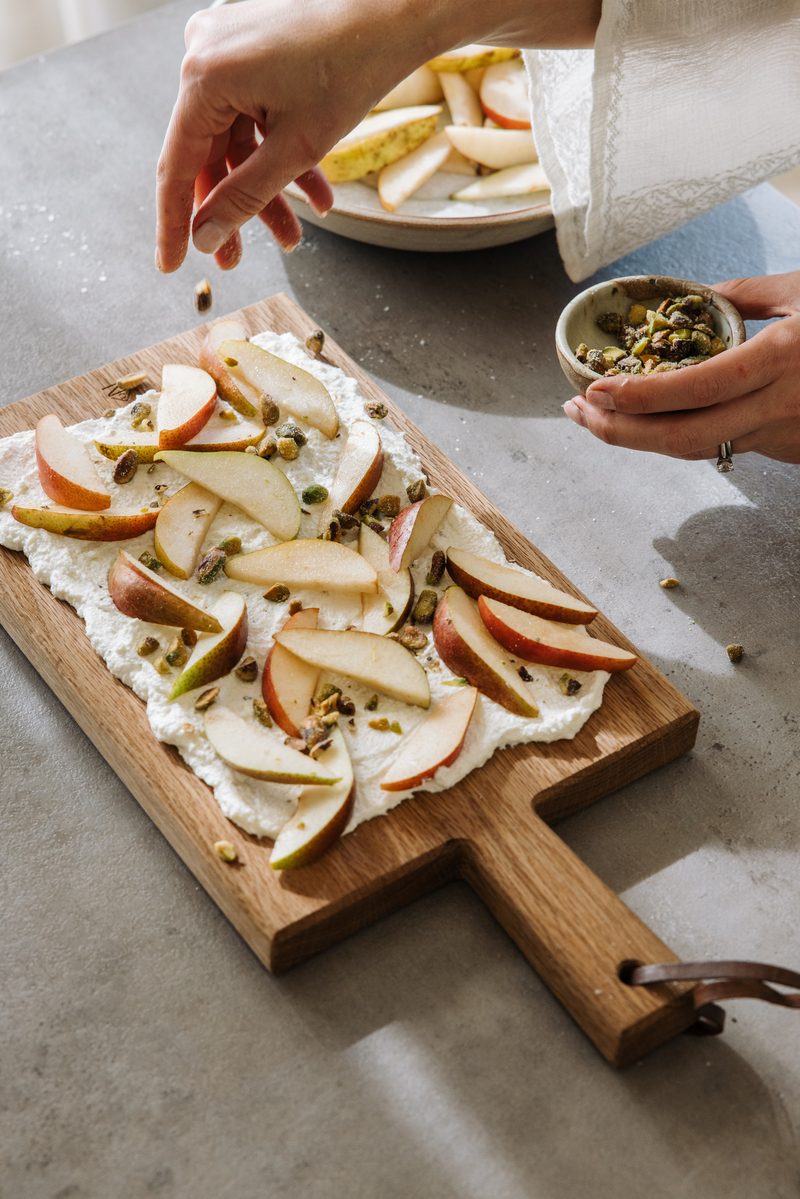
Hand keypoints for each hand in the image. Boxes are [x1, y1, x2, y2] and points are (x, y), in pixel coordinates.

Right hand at [155, 0, 452, 272]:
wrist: (391, 15)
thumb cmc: (350, 67)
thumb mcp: (295, 149)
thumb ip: (243, 198)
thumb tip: (205, 239)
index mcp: (204, 76)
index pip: (177, 166)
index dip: (174, 222)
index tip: (171, 264)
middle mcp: (204, 56)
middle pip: (209, 155)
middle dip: (233, 211)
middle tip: (235, 261)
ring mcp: (225, 50)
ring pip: (235, 142)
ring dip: (265, 190)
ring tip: (293, 235)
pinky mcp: (248, 50)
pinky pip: (252, 116)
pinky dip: (278, 155)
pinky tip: (314, 195)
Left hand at [563, 271, 799, 464]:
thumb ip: (754, 294)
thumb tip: (705, 297)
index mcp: (784, 360)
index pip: (694, 391)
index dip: (638, 396)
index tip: (594, 388)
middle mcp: (781, 408)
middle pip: (682, 439)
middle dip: (620, 433)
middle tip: (579, 414)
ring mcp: (787, 437)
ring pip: (699, 449)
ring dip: (643, 439)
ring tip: (601, 417)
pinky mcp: (792, 452)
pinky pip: (727, 445)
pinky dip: (684, 434)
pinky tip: (654, 418)